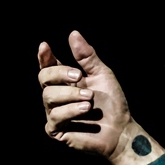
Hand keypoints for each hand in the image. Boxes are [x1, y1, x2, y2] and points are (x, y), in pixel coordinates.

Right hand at [38, 30, 131, 159]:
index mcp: (66, 80)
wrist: (121, 129)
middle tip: (79, 76)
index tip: (45, 46)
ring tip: (89, 98)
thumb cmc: (111, 102)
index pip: (48, 66)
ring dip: (70, 94)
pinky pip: (54, 116)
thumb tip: (73, 33)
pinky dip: (70, 110)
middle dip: (60, 74)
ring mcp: (54, 113)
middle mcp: (57, 95)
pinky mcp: (56, 130)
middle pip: (43, 77)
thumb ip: (86, 56)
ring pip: (48, 96)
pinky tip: (85, 109)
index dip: (44, 56)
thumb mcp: (101, 74)